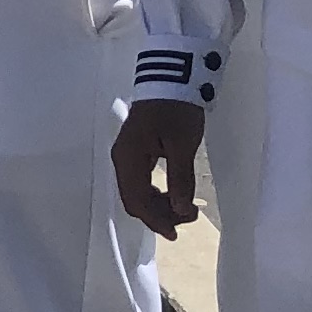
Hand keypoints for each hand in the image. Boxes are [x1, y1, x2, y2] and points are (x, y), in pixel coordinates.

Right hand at [114, 101, 209, 235]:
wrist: (172, 77)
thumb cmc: (177, 110)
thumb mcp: (183, 146)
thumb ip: (180, 180)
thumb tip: (180, 210)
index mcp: (129, 159)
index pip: (136, 200)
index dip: (155, 220)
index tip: (177, 233)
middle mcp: (122, 159)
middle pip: (133, 199)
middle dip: (159, 214)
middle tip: (189, 218)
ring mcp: (127, 154)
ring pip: (137, 191)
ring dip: (159, 205)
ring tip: (186, 207)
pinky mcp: (136, 150)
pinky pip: (141, 180)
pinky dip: (156, 193)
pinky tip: (173, 194)